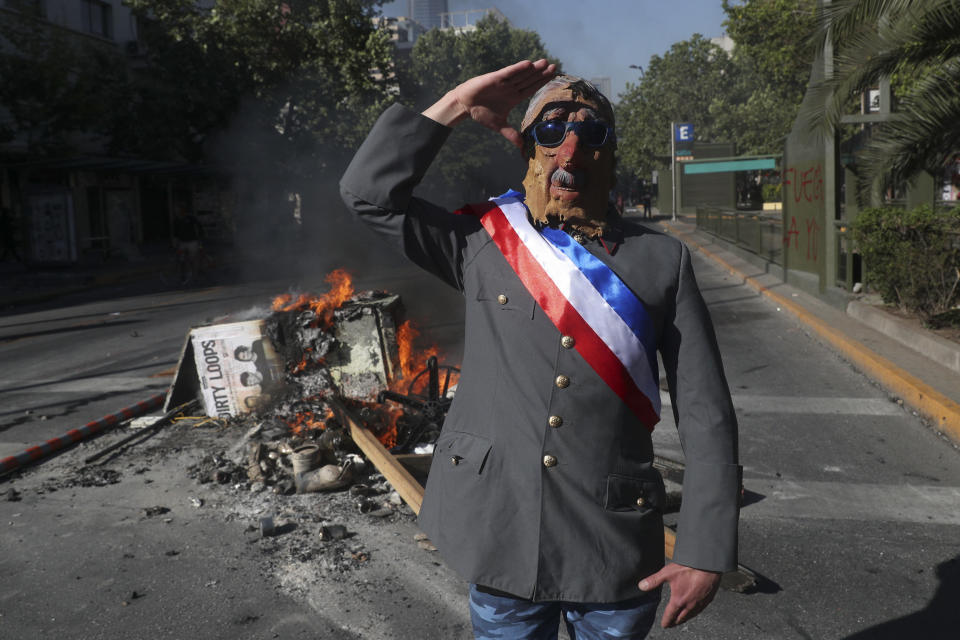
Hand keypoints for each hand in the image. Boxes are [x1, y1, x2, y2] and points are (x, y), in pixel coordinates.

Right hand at [422, 59, 555, 146]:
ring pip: (521, 75)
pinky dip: (518, 69)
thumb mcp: (499, 126)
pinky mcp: (495, 78)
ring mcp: (504, 82)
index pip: (531, 89)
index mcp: (514, 97)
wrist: (465, 105)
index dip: (542, 83)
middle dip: (541, 74)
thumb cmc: (481, 113)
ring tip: (544, 63)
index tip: (553, 77)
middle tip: (554, 66)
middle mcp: (511, 88)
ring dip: (533, 69)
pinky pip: (509, 73)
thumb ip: (511, 134)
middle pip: (529, 80)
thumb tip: (521, 147)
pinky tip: (528, 64)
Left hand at [638, 563, 720, 628]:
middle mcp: (690, 605)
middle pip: (681, 618)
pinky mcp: (708, 599)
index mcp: (679, 600)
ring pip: (692, 615)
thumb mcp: (667, 573)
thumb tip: (641, 586)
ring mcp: (700, 603)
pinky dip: (695, 613)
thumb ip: (654, 581)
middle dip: (675, 622)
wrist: (707, 564)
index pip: (670, 615)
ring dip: (685, 619)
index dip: (666, 621)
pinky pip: (700, 610)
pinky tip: (695, 610)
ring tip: (681, 619)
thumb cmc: (688, 568)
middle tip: (671, 623)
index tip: (664, 625)